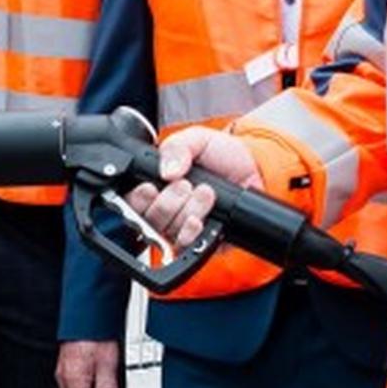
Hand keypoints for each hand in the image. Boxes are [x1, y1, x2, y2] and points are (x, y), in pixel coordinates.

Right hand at [124, 126, 257, 249]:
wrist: (255, 170)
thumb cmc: (223, 155)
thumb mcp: (197, 139)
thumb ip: (177, 147)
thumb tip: (165, 170)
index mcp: (157, 184)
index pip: (132, 201)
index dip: (138, 197)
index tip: (151, 187)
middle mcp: (165, 209)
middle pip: (149, 219)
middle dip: (168, 201)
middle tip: (185, 184)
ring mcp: (181, 228)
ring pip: (168, 232)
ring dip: (186, 211)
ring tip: (205, 193)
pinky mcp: (198, 242)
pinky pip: (184, 248)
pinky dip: (190, 234)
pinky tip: (199, 220)